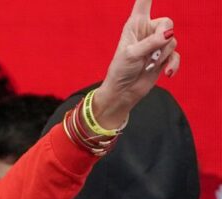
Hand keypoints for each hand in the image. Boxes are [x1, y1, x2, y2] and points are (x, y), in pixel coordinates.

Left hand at [95, 0, 178, 127]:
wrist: (123, 92)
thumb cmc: (120, 70)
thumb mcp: (131, 54)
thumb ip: (150, 43)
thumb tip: (169, 35)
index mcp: (135, 24)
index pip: (143, 2)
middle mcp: (147, 31)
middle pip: (167, 23)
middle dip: (163, 37)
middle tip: (154, 50)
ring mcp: (157, 44)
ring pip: (173, 41)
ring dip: (163, 55)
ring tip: (149, 64)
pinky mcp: (164, 58)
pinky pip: (176, 56)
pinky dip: (173, 64)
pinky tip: (167, 73)